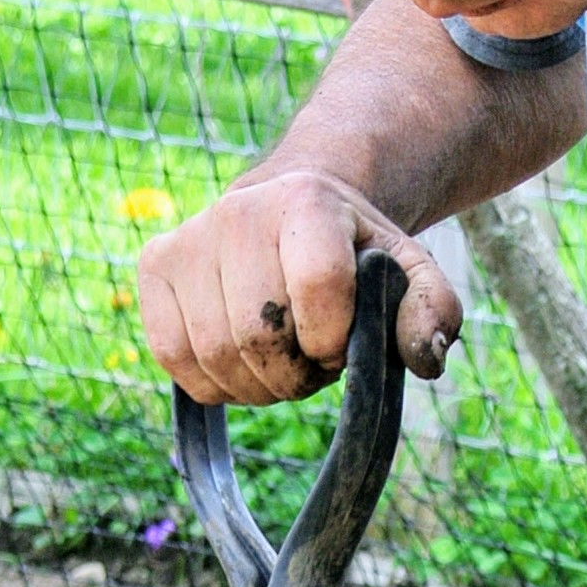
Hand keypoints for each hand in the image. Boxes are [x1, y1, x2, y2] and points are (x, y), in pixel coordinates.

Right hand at [136, 168, 460, 406]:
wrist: (292, 210)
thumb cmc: (355, 254)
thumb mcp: (409, 272)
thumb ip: (432, 310)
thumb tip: (424, 354)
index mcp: (308, 201)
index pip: (316, 287)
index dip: (332, 340)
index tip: (340, 345)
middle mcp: (238, 212)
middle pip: (259, 336)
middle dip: (295, 373)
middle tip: (311, 359)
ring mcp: (188, 238)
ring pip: (215, 356)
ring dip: (257, 384)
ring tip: (281, 357)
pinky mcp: (154, 267)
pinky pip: (175, 359)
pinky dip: (215, 384)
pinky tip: (242, 362)